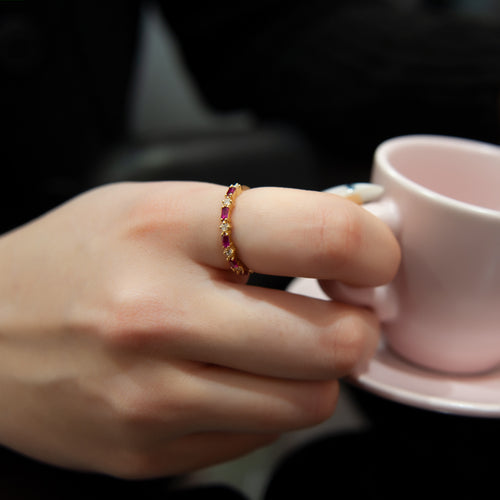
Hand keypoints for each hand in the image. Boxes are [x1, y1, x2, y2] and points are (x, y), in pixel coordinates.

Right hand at [0, 181, 399, 477]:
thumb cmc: (76, 258)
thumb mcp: (158, 206)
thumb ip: (254, 219)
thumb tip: (347, 237)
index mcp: (168, 230)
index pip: (319, 235)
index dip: (373, 249)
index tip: (374, 257)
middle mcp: (159, 315)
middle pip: (333, 341)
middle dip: (357, 327)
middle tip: (341, 312)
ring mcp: (153, 395)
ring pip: (309, 403)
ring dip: (316, 372)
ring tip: (283, 345)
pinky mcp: (149, 451)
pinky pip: (260, 436)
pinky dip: (267, 404)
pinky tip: (231, 376)